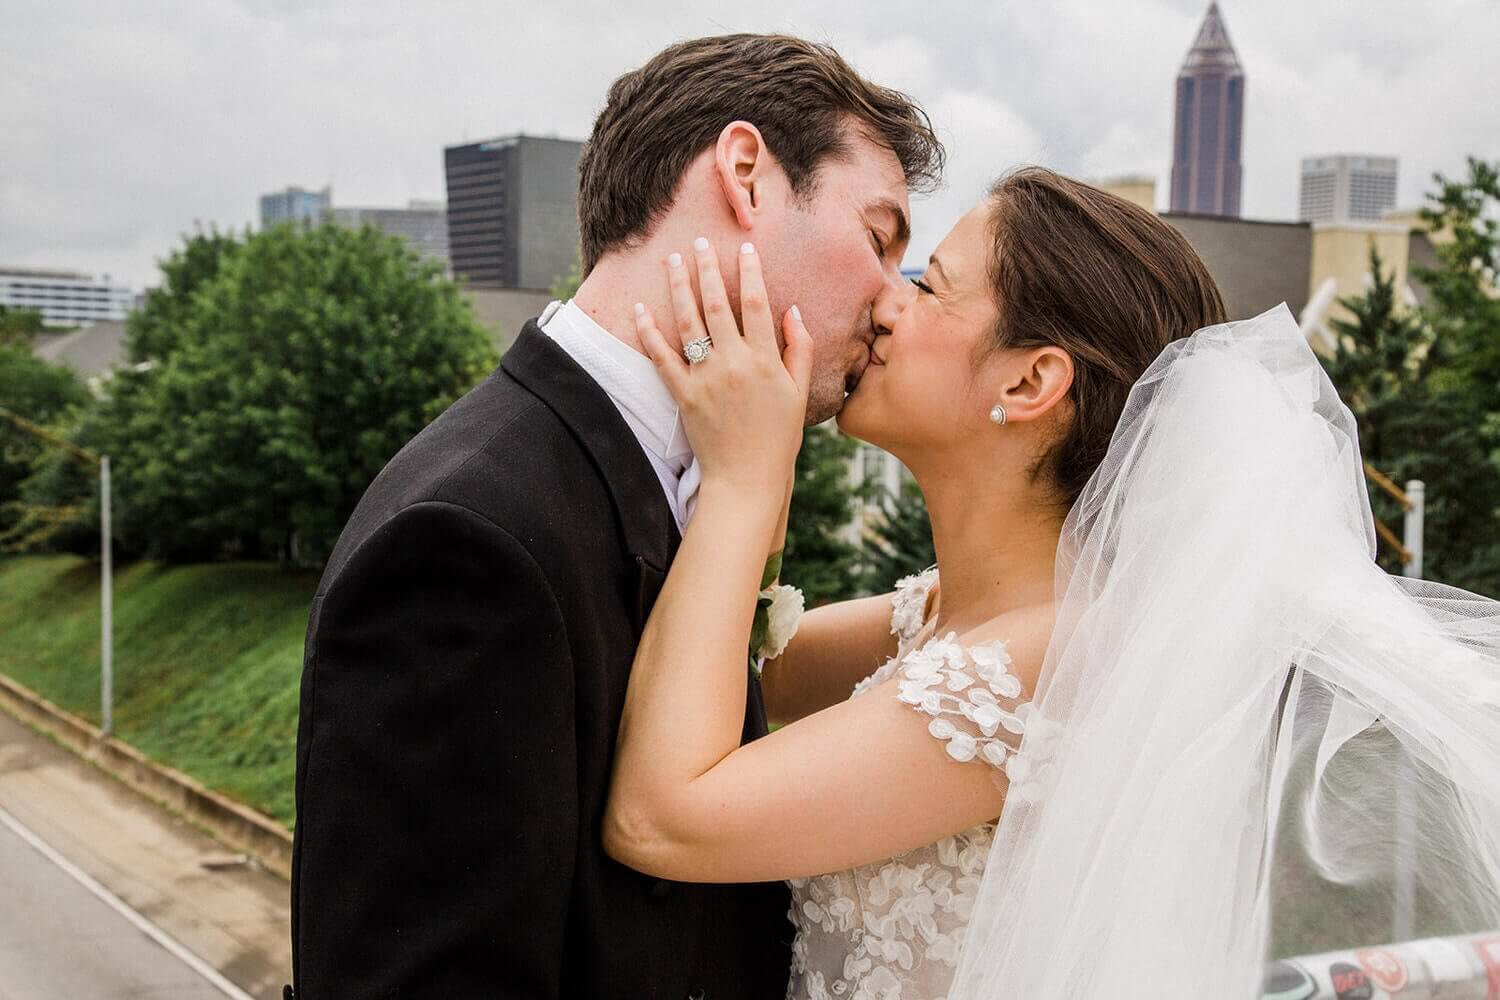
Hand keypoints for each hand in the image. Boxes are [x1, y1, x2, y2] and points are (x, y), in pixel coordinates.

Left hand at [634, 238, 812, 496]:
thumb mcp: (799, 393)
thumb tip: (791, 310)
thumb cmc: (778, 438)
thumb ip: (799, 349)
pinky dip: (649, 331)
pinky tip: (641, 308)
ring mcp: (705, 379)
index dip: (749, 272)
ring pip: (688, 323)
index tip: (744, 247)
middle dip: (707, 269)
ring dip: (678, 287)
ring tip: (671, 261)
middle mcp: (733, 363)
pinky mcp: (682, 395)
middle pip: (716, 305)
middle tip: (698, 242)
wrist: (746, 479)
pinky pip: (661, 357)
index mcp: (765, 361)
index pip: (756, 304)